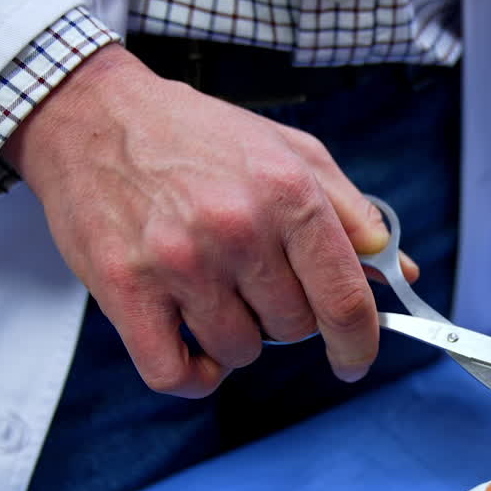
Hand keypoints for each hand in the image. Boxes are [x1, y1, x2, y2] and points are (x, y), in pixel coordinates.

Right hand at [3, 44, 415, 397]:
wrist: (93, 114)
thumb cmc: (199, 136)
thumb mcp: (293, 153)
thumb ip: (353, 215)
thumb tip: (398, 270)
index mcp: (288, 195)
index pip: (345, 299)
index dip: (359, 342)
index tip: (355, 358)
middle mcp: (238, 230)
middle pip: (293, 329)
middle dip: (286, 318)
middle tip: (257, 282)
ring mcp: (180, 263)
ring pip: (239, 352)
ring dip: (236, 339)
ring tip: (217, 294)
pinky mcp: (126, 289)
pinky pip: (174, 374)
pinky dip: (193, 375)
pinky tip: (194, 347)